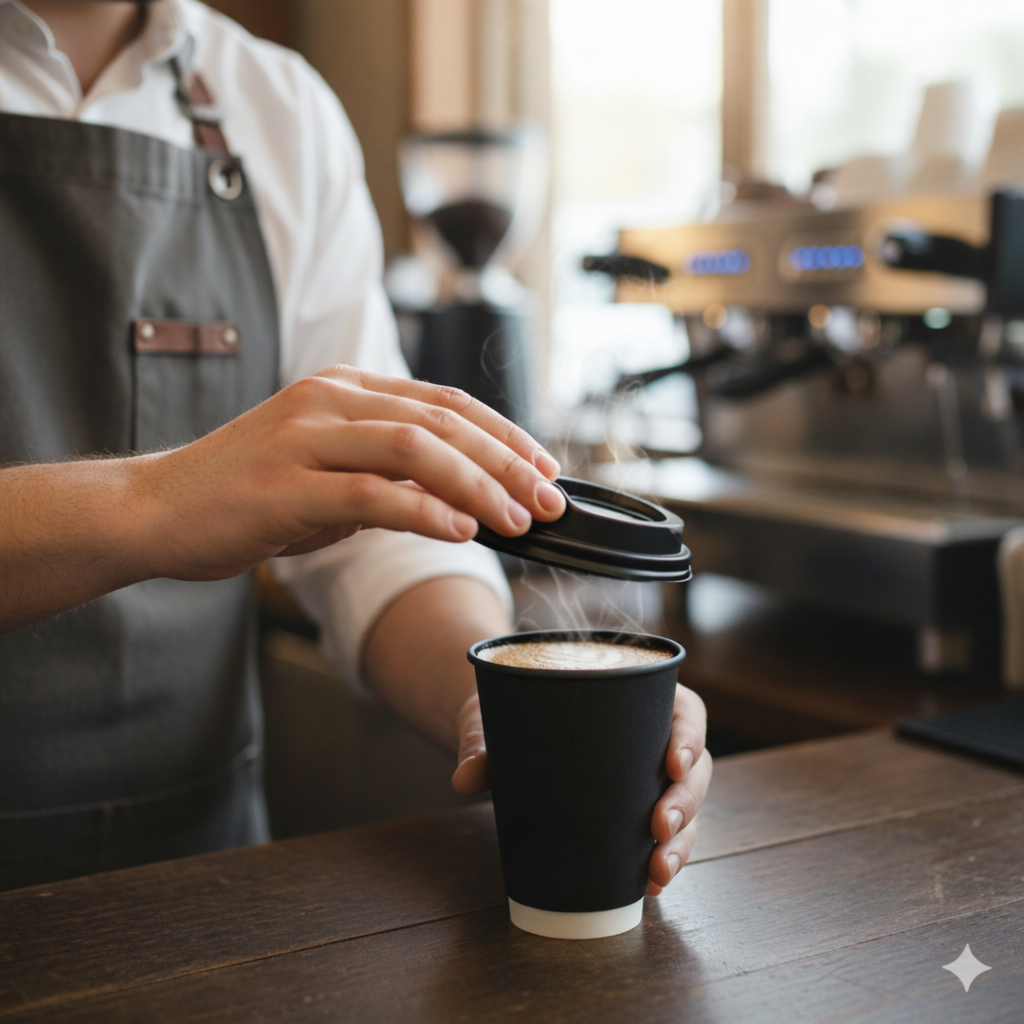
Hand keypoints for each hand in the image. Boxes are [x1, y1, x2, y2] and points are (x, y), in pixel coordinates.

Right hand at [134, 365, 565, 581]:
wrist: (156, 509)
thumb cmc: (246, 494)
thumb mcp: (327, 473)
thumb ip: (386, 474)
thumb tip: (456, 494)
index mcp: (343, 389)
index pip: (444, 401)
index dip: (504, 432)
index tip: (545, 467)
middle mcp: (328, 401)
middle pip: (442, 420)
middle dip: (507, 461)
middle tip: (550, 499)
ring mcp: (304, 439)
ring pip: (415, 449)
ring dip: (478, 485)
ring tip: (519, 520)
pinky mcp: (285, 486)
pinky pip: (371, 493)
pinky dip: (424, 511)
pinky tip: (461, 532)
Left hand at [451, 683, 711, 894]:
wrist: (500, 733)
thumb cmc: (511, 712)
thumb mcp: (496, 716)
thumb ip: (480, 741)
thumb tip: (463, 779)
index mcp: (640, 700)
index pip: (685, 711)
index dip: (690, 736)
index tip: (673, 762)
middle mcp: (655, 740)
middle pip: (696, 769)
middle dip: (685, 802)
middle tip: (660, 827)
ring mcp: (650, 780)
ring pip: (689, 809)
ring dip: (682, 841)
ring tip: (658, 871)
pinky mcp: (635, 814)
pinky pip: (665, 838)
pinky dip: (664, 861)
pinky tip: (653, 885)